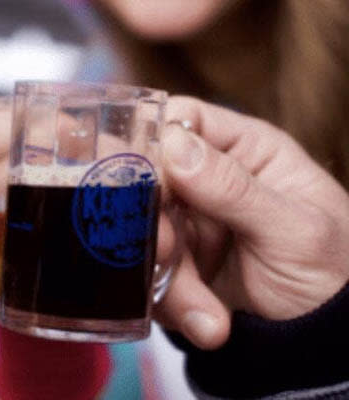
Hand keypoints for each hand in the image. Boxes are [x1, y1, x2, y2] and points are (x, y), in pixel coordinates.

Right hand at [154, 97, 348, 349]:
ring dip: (169, 277)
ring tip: (210, 319)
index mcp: (246, 150)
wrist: (325, 350)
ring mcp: (190, 222)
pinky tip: (209, 325)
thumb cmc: (336, 278)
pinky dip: (170, 302)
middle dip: (156, 222)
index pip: (182, 120)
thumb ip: (234, 188)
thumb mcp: (295, 232)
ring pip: (142, 230)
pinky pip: (146, 271)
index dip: (153, 139)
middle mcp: (209, 179)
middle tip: (171, 253)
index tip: (139, 173)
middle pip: (149, 177)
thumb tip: (172, 143)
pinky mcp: (177, 263)